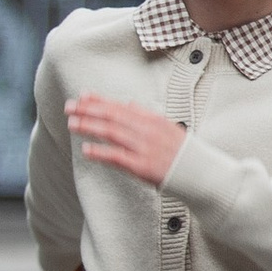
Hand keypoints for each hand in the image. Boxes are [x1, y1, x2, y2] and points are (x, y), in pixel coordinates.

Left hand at [67, 94, 186, 185]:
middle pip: (113, 116)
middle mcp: (147, 131)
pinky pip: (117, 157)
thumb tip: (128, 103)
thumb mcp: (168, 127)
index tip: (83, 96)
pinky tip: (86, 150)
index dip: (100, 101)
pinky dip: (100, 152)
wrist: (201, 174)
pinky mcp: (142, 167)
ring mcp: (144, 148)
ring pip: (112, 133)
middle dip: (89, 110)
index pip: (120, 107)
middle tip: (70, 107)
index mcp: (152, 120)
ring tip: (73, 124)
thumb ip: (146, 114)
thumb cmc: (183, 152)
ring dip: (90, 127)